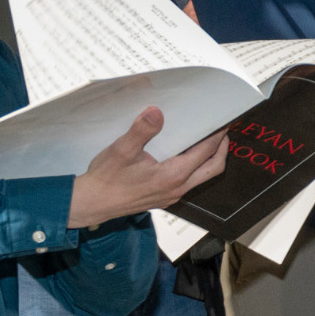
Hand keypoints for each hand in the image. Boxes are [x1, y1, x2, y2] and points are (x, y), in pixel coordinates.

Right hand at [68, 108, 228, 229]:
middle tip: (223, 131)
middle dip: (221, 149)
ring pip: (202, 177)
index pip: (205, 152)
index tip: (223, 121)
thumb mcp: (122, 149)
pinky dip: (196, 168)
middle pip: (213, 168)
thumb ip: (142, 130)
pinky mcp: (164, 198)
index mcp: (173, 175)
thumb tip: (157, 112)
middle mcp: (178, 188)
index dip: (217, 136)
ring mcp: (172, 195)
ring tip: (208, 142)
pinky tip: (185, 157)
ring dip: (209, 160)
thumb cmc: (106, 178)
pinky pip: (189, 182)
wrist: (91, 203)